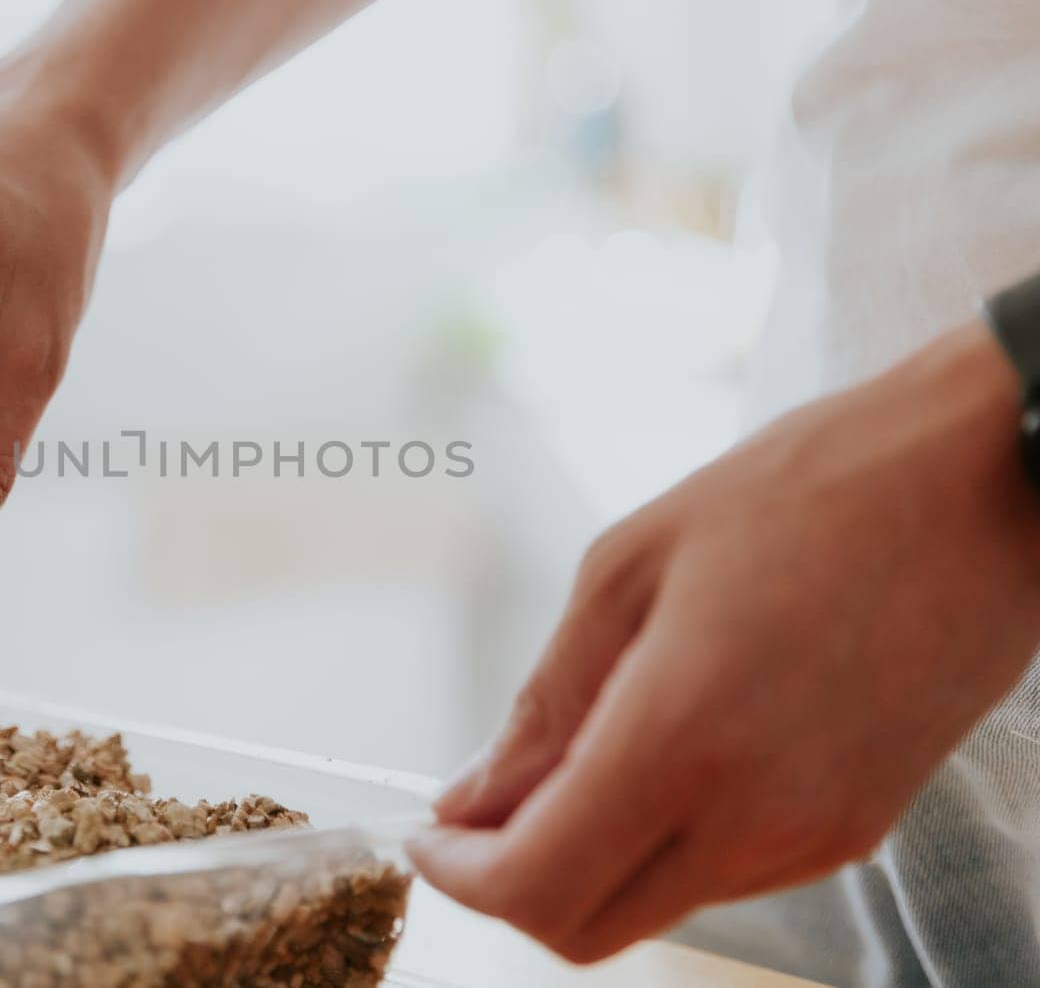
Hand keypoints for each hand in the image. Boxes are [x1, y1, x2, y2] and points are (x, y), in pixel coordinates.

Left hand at [409, 321, 1039, 961]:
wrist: (986, 481)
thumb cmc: (803, 493)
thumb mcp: (631, 565)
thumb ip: (545, 703)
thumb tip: (475, 795)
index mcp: (681, 742)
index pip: (535, 885)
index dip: (459, 876)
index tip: (425, 833)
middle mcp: (753, 820)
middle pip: (586, 928)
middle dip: (508, 883)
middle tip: (476, 808)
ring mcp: (814, 837)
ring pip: (651, 905)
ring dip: (581, 861)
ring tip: (560, 762)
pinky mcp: (854, 828)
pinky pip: (720, 872)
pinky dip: (655, 842)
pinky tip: (643, 757)